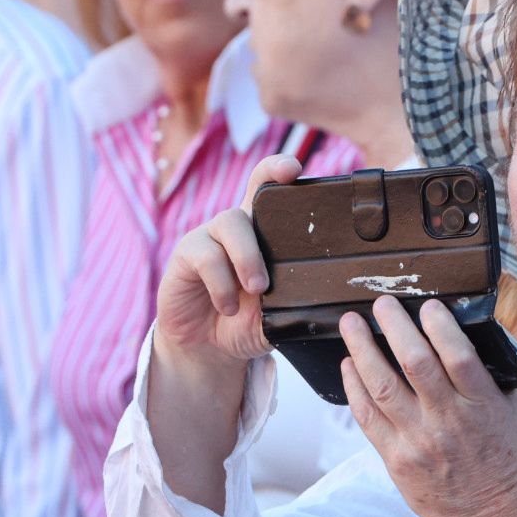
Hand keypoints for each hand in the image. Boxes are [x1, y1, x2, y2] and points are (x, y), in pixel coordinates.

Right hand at [153, 155, 300, 365]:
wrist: (208, 348)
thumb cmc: (249, 322)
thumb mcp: (279, 313)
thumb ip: (298, 300)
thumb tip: (330, 302)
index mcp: (267, 233)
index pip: (272, 188)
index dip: (280, 169)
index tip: (294, 170)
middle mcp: (239, 227)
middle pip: (254, 190)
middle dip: (270, 186)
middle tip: (288, 226)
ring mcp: (210, 237)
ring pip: (231, 223)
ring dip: (248, 257)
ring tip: (258, 289)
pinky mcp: (186, 254)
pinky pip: (205, 255)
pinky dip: (221, 284)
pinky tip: (228, 306)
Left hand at [339, 296, 516, 516]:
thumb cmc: (505, 457)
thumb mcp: (515, 408)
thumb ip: (500, 367)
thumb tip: (487, 323)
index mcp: (482, 404)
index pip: (458, 356)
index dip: (439, 326)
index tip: (427, 305)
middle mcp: (449, 421)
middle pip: (414, 364)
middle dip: (393, 327)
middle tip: (380, 303)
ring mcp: (419, 442)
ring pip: (382, 387)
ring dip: (361, 350)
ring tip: (351, 324)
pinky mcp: (396, 459)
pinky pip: (367, 417)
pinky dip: (354, 387)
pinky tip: (349, 365)